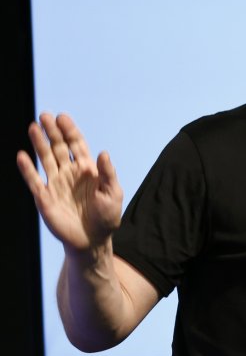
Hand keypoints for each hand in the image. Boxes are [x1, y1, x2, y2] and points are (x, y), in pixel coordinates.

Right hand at [17, 113, 122, 252]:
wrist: (92, 239)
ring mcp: (56, 184)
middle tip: (45, 115)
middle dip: (52, 131)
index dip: (69, 131)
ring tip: (34, 127)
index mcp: (88, 169)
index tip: (62, 117)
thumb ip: (108, 173)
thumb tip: (103, 152)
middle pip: (59, 147)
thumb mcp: (113, 193)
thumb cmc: (106, 216)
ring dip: (39, 144)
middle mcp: (70, 173)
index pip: (77, 145)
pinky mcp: (45, 197)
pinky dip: (28, 169)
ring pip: (45, 159)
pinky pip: (34, 180)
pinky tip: (22, 156)